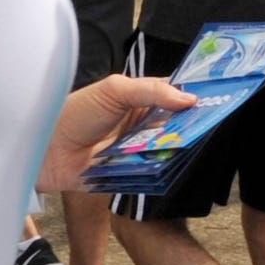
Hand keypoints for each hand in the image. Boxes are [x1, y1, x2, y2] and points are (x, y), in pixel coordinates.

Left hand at [41, 73, 194, 194]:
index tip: (218, 97)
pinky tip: (169, 165)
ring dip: (176, 149)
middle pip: (177, 125)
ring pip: (169, 150)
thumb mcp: (114, 91)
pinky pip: (154, 174)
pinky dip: (161, 171)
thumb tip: (190, 98)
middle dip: (190, 125)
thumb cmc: (75, 113)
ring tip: (189, 144)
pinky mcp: (131, 174)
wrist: (45, 150)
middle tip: (209, 124)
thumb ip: (152, 90)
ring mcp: (137, 150)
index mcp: (139, 100)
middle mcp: (141, 125)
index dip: (194, 96)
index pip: (174, 96)